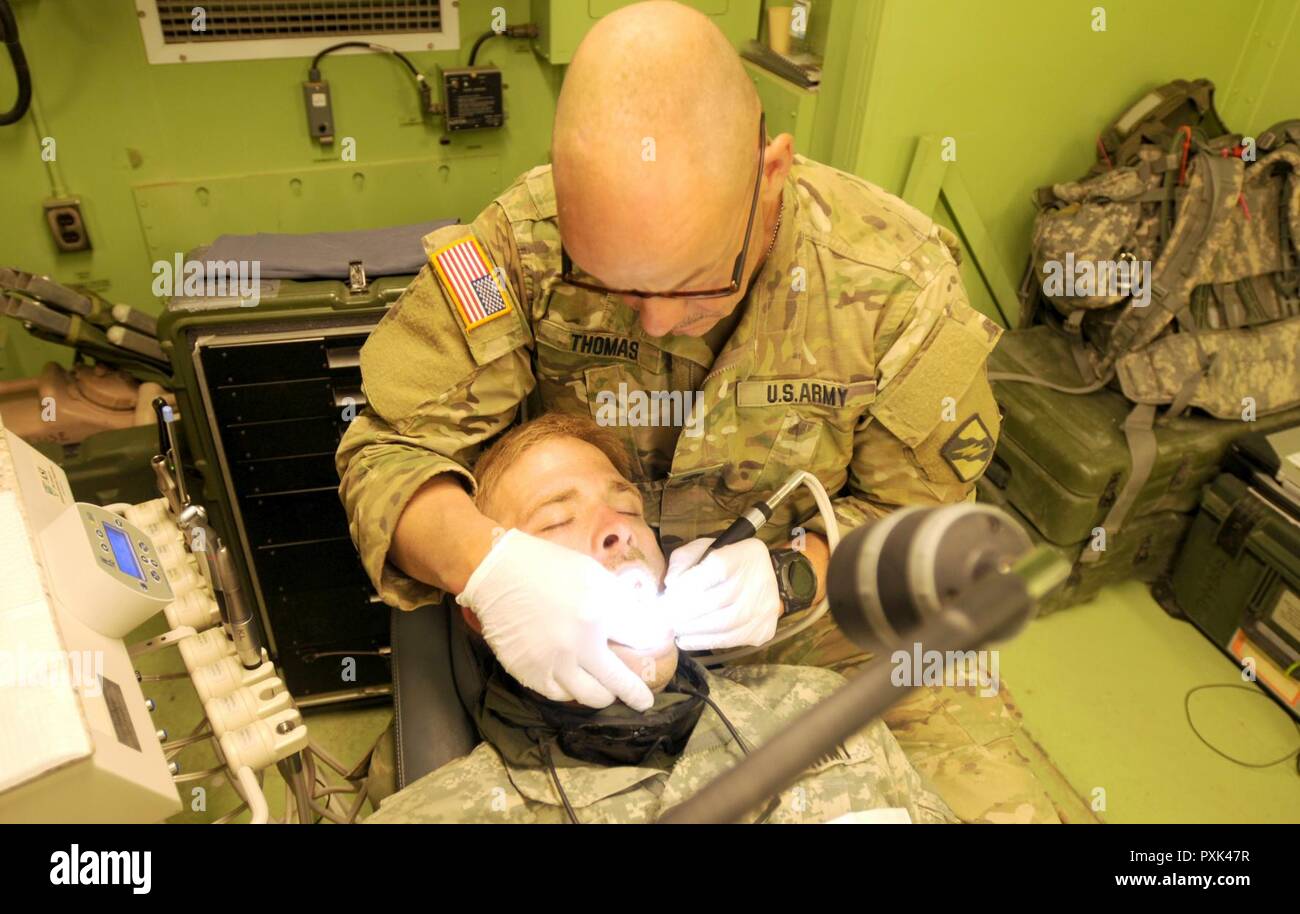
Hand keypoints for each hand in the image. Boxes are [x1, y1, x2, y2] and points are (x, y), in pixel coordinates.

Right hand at [456, 529, 656, 710]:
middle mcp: (579, 643)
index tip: (657, 648)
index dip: (652, 644)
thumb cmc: (549, 568)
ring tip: (607, 691)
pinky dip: (572, 691)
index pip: (639, 638)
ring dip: (604, 694)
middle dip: (635, 693)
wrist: (498, 574)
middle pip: (619, 682)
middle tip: (642, 700)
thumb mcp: (593, 574)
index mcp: (598, 611)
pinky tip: (576, 683)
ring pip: (592, 697)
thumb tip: (645, 625)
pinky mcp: (531, 674)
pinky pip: (561, 696)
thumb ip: (620, 601)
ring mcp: (554, 663)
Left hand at [661, 537, 780, 650]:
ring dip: (693, 630)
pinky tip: (687, 640)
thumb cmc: (724, 561)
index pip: (714, 570)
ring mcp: (764, 608)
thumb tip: (671, 584)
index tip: (666, 598)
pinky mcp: (764, 629)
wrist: (760, 576)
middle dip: (685, 612)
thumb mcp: (701, 549)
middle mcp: (758, 581)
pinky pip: (731, 641)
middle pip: (717, 601)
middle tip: (666, 618)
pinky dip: (704, 642)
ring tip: (675, 629)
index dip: (686, 586)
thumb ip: (682, 560)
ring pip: (724, 625)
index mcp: (742, 555)